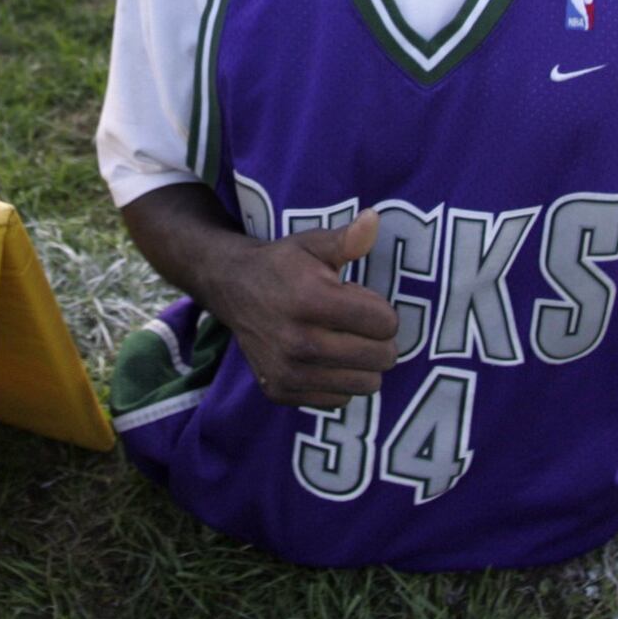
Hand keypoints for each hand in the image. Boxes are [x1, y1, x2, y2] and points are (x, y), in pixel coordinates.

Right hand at [218, 208, 397, 408]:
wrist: (232, 288)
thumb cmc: (284, 264)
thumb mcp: (314, 244)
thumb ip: (348, 238)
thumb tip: (373, 219)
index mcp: (312, 300)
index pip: (384, 323)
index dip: (381, 310)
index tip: (360, 300)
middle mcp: (299, 341)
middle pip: (380, 357)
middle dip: (379, 339)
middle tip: (357, 323)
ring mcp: (288, 371)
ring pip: (366, 384)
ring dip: (363, 363)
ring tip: (343, 340)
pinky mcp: (281, 391)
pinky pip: (340, 399)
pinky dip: (340, 381)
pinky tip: (324, 358)